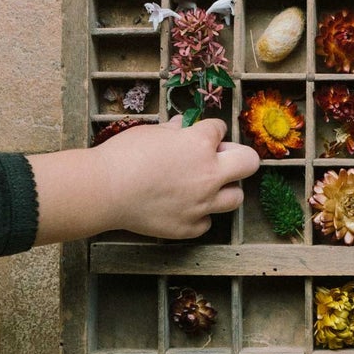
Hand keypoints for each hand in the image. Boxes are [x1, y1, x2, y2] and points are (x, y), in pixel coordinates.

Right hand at [29, 118, 261, 244]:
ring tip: (207, 187)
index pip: (220, 129)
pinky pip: (206, 221)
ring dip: (225, 189)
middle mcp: (209, 174)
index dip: (210, 131)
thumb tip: (181, 126)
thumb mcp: (150, 133)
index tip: (202, 135)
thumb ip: (173, 131)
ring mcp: (202, 204)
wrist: (105, 190)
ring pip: (235, 198)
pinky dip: (199, 215)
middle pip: (249, 163)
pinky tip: (183, 208)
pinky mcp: (190, 227)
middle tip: (224, 159)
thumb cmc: (124, 155)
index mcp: (200, 144)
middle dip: (239, 157)